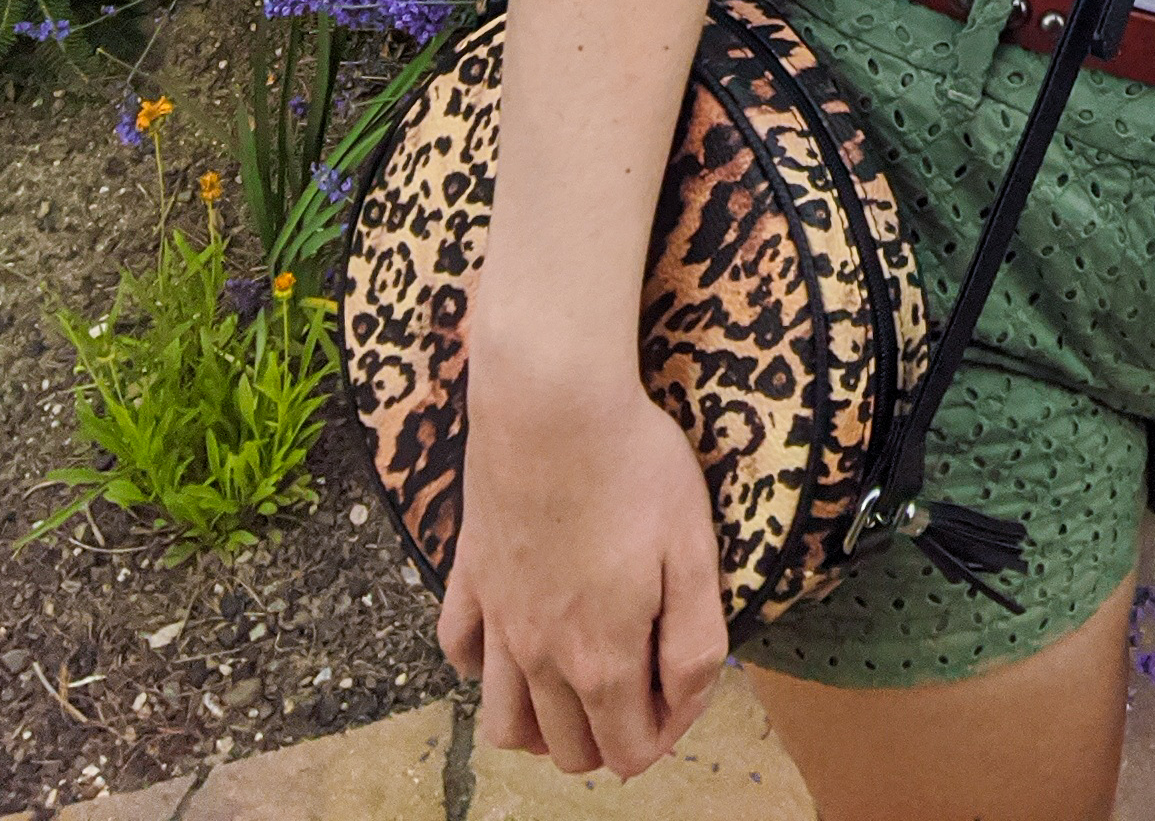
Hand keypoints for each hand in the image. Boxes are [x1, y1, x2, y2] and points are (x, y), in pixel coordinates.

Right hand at [438, 370, 728, 779]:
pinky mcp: (468, 578)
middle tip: (638, 685)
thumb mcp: (694, 552)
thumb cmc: (635, 468)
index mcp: (601, 659)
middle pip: (566, 750)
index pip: (628, 752)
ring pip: (503, 723)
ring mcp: (497, 620)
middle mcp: (540, 657)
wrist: (552, 402)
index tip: (682, 691)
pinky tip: (514, 637)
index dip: (664, 736)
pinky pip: (460, 654)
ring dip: (541, 726)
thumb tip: (686, 702)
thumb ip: (694, 642)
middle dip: (608, 739)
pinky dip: (484, 666)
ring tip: (574, 689)